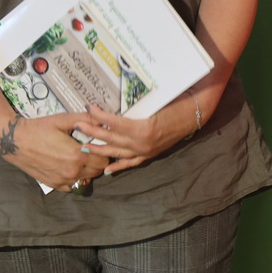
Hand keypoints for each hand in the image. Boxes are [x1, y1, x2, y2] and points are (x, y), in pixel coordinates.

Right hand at [0, 111, 109, 191]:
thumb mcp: (63, 120)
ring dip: (88, 170)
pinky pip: (73, 186)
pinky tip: (70, 167)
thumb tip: (104, 118)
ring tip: (81, 158)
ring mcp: (63, 180)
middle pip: (98, 171)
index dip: (104, 151)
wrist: (16, 141)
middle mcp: (72, 171)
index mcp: (77, 155)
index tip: (100, 145)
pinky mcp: (54, 184)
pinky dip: (75, 178)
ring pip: (86, 179)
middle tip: (91, 150)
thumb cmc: (40, 128)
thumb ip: (86, 120)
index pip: (103, 159)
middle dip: (98, 161)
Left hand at [80, 98, 200, 173]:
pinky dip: (118, 166)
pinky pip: (131, 163)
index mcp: (143, 128)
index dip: (99, 116)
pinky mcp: (150, 155)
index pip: (114, 123)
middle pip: (111, 138)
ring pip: (117, 152)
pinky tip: (106, 169)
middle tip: (76, 125)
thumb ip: (134, 107)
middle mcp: (142, 143)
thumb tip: (112, 105)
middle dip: (92, 132)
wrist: (195, 113)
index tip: (88, 107)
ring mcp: (145, 151)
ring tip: (83, 146)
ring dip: (99, 149)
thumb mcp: (153, 103)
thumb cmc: (176, 102)